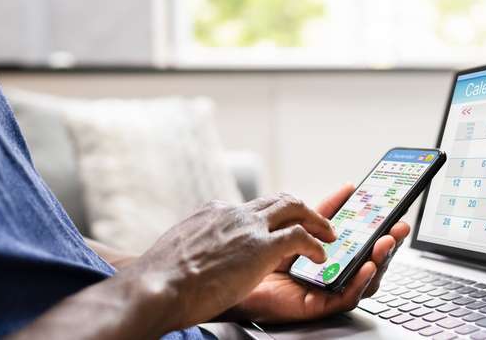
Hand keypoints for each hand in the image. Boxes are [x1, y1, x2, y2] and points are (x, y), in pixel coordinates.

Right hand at [114, 193, 337, 331]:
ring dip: (316, 220)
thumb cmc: (160, 279)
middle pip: (278, 200)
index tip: (277, 225)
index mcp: (213, 212)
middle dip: (301, 208)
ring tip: (328, 234)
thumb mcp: (176, 249)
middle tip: (317, 221)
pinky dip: (315, 245)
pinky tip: (321, 257)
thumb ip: (193, 245)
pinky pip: (300, 238)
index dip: (269, 216)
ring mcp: (248, 228)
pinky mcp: (261, 247)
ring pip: (295, 209)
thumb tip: (190, 254)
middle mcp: (233, 213)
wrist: (157, 285)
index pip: (249, 207)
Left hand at [229, 183, 411, 323]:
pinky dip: (360, 282)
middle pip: (369, 260)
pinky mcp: (318, 305)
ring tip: (385, 244)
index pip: (361, 240)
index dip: (380, 227)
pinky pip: (346, 297)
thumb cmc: (257, 257)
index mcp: (329, 254)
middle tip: (398, 228)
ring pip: (364, 279)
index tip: (393, 212)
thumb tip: (349, 189)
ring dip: (379, 261)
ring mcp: (327, 289)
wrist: (228, 279)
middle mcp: (331, 272)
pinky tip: (366, 266)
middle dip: (388, 243)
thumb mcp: (295, 226)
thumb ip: (322, 212)